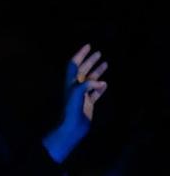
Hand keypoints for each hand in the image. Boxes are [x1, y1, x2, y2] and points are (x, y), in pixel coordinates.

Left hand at [45, 44, 108, 161]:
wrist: (70, 129)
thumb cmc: (70, 111)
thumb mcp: (76, 95)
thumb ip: (87, 85)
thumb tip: (102, 82)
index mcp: (70, 84)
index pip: (73, 65)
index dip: (79, 55)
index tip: (88, 46)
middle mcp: (75, 88)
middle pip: (82, 71)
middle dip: (89, 61)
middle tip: (98, 53)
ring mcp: (81, 96)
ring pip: (90, 81)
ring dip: (97, 72)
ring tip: (105, 64)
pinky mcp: (87, 104)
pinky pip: (95, 93)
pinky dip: (100, 87)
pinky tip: (105, 84)